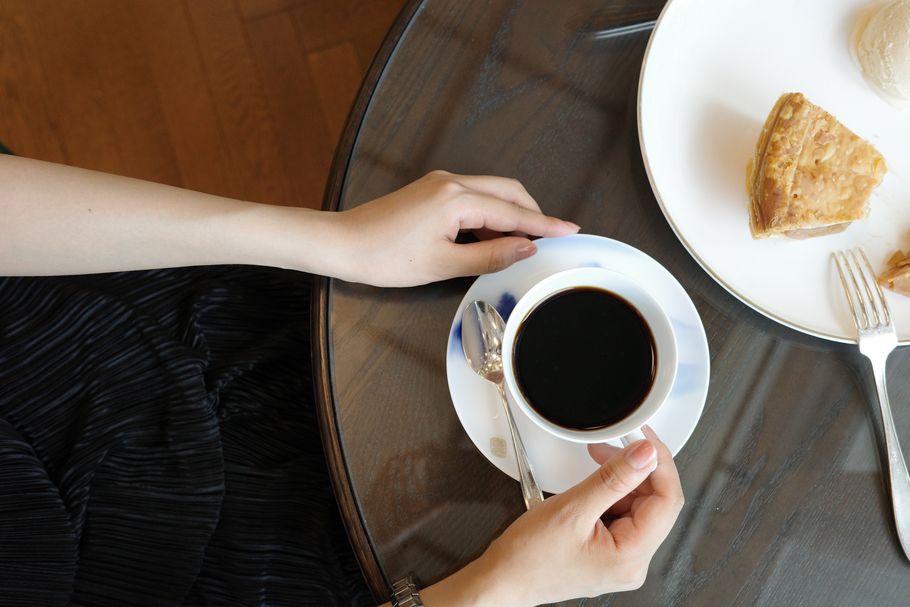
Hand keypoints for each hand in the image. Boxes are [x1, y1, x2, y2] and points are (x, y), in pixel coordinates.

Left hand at [333, 171, 578, 286]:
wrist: (342, 244)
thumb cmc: (385, 258)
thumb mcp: (443, 264)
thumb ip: (490, 255)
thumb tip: (527, 248)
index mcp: (457, 199)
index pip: (513, 212)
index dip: (545, 224)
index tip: (571, 230)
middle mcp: (451, 182)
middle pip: (507, 191)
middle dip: (531, 213)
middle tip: (548, 239)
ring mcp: (439, 184)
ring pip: (490, 193)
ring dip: (508, 216)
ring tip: (517, 247)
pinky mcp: (430, 191)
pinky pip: (472, 198)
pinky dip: (488, 216)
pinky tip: (489, 240)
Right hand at [418, 427, 683, 606]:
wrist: (502, 579)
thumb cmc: (528, 558)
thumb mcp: (572, 509)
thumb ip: (614, 479)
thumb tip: (645, 455)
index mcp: (631, 557)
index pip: (667, 501)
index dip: (659, 464)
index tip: (645, 439)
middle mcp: (632, 563)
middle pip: (655, 503)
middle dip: (637, 469)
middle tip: (616, 444)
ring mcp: (621, 559)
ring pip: (638, 506)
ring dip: (621, 479)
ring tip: (598, 463)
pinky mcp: (609, 553)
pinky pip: (622, 515)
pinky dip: (610, 494)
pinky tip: (592, 485)